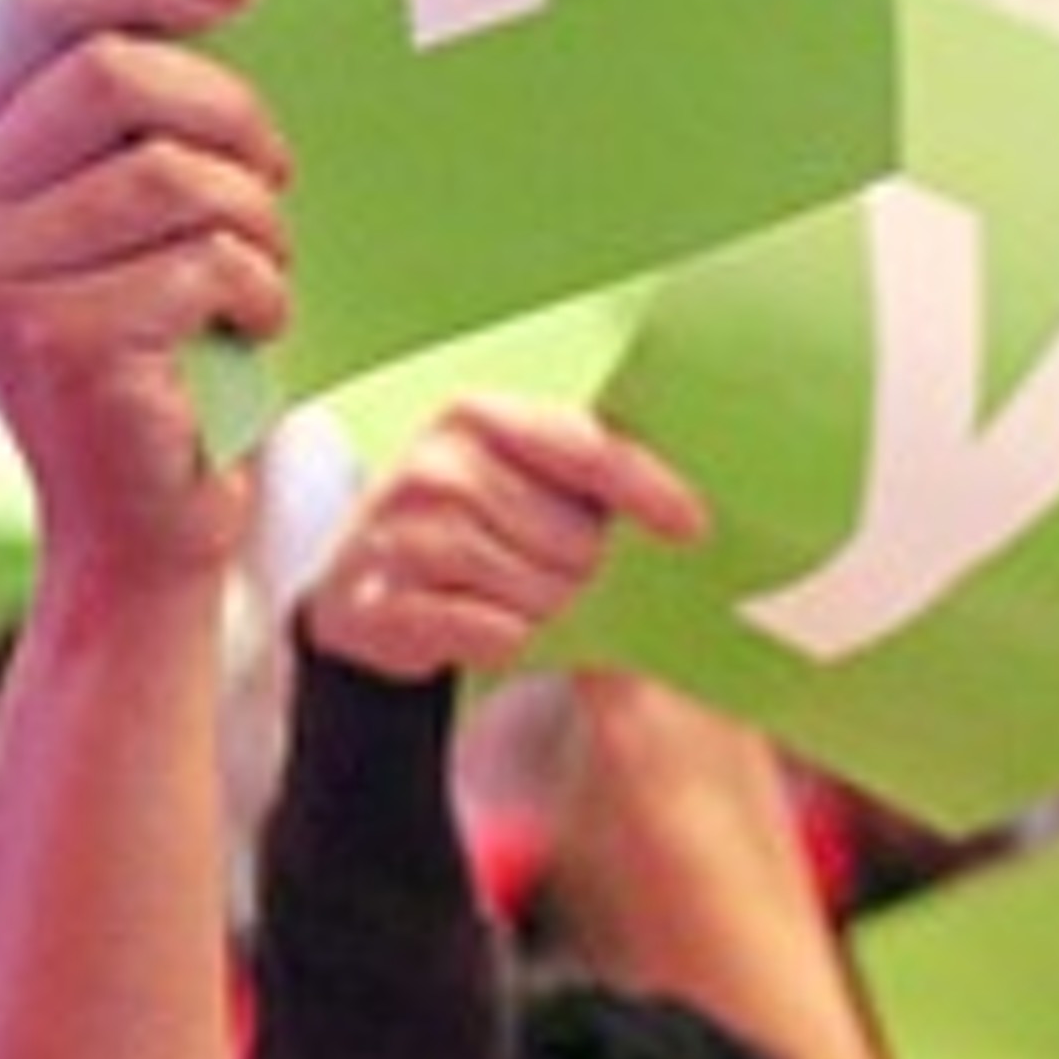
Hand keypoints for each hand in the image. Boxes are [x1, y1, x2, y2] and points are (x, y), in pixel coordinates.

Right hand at [0, 0, 291, 586]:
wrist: (143, 538)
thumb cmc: (157, 381)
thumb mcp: (124, 242)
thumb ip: (112, 136)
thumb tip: (181, 8)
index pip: (31, 9)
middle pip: (111, 77)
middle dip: (225, 114)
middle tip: (276, 175)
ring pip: (168, 175)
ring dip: (253, 220)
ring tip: (267, 273)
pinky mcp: (62, 344)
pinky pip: (199, 263)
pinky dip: (257, 292)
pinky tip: (257, 330)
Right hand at [300, 395, 705, 681]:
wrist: (362, 582)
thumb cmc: (470, 527)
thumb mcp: (520, 480)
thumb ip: (588, 478)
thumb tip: (687, 512)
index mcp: (479, 416)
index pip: (586, 450)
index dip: (648, 491)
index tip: (696, 529)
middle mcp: (436, 465)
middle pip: (567, 536)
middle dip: (592, 575)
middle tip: (587, 590)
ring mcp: (399, 533)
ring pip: (530, 590)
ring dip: (554, 615)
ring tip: (546, 614)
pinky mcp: (376, 602)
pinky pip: (480, 631)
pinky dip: (508, 643)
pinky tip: (509, 640)